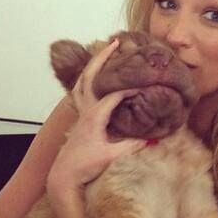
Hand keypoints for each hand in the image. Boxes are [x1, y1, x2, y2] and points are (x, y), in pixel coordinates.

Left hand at [46, 39, 144, 199]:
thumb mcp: (111, 156)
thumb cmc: (85, 166)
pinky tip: (97, 78)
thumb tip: (153, 138)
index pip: (114, 94)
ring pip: (82, 82)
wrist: (64, 176)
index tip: (146, 83)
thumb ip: (132, 146)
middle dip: (103, 57)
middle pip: (91, 76)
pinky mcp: (80, 119)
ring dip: (93, 65)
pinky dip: (89, 80)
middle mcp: (85, 110)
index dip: (130, 87)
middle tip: (115, 41)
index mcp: (94, 116)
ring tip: (104, 52)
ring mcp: (80, 114)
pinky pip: (82, 92)